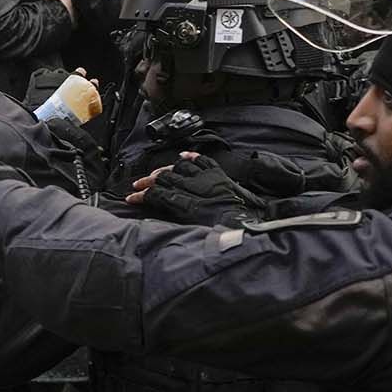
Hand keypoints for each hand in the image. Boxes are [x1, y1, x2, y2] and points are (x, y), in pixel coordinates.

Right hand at [126, 152, 267, 226]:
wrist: (259, 228)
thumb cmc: (232, 236)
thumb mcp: (202, 236)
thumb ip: (182, 226)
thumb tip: (164, 221)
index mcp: (195, 207)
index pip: (162, 195)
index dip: (144, 196)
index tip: (132, 198)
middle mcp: (201, 190)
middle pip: (168, 178)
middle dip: (149, 181)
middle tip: (137, 185)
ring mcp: (212, 180)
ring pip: (183, 167)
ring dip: (166, 169)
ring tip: (155, 174)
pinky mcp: (222, 177)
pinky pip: (204, 161)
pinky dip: (192, 157)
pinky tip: (183, 156)